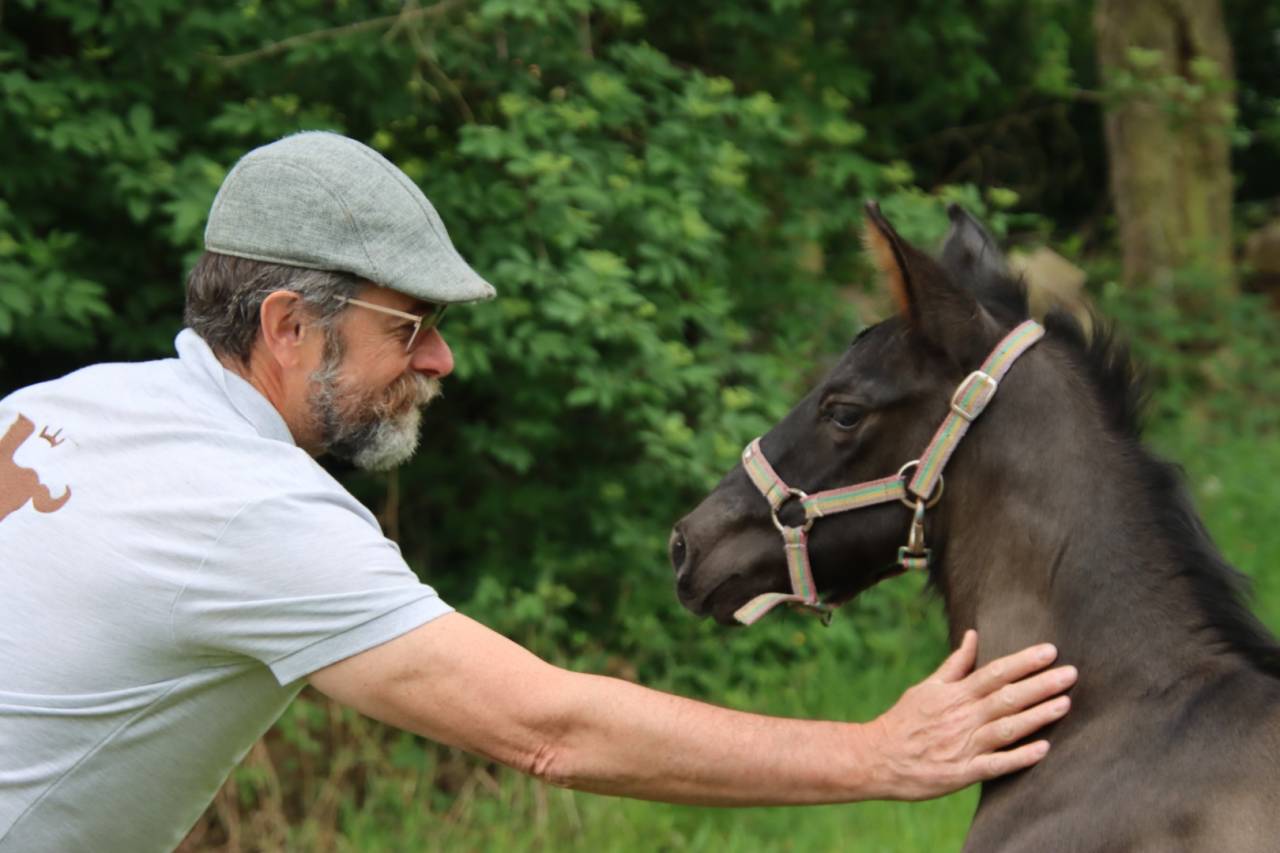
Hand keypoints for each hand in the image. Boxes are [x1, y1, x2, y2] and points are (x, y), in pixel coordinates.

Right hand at [865, 630, 1075, 800]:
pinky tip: (1043, 750)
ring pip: (1006, 728)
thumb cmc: (904, 720)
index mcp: (955, 694)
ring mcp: (963, 745)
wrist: (877, 757)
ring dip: (1037, 716)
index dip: (1024, 662)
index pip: (995, 672)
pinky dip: (1018, 758)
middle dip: (1041, 685)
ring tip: (1065, 704)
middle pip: (1007, 697)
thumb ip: (955, 665)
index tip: (1051, 651)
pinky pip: (995, 765)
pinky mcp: (962, 773)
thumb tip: (973, 635)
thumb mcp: (927, 687)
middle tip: (1072, 674)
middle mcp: (962, 717)